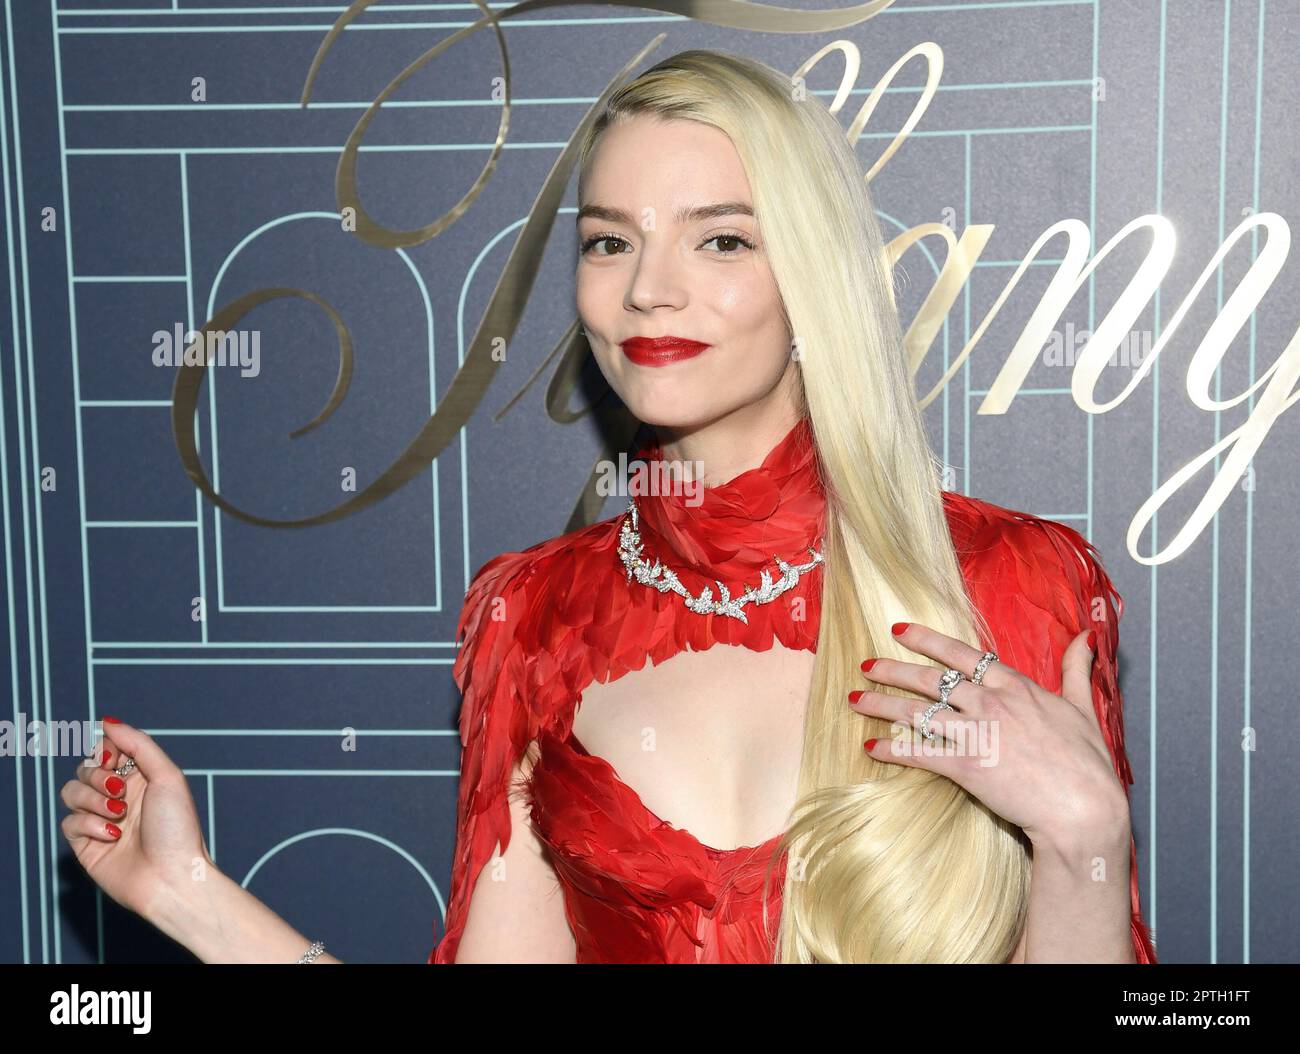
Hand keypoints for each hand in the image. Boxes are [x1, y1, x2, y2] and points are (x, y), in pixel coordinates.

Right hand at [60, 717, 212, 924]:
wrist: (171, 877)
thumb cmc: (177, 827)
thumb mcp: (167, 776)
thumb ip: (138, 745)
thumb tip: (108, 721)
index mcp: (141, 777)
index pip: (107, 749)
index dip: (104, 749)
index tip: (112, 757)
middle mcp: (119, 796)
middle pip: (84, 768)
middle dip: (97, 776)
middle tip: (120, 792)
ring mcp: (101, 819)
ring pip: (70, 792)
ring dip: (92, 800)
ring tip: (118, 815)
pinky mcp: (86, 844)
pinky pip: (69, 822)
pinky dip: (89, 825)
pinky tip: (112, 837)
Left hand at [849, 622, 1129, 847]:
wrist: (1083, 807)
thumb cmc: (1087, 762)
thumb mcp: (1083, 708)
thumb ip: (1076, 670)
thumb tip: (1085, 636)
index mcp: (1015, 686)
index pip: (961, 655)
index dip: (926, 639)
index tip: (899, 630)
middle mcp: (990, 703)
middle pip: (930, 679)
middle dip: (892, 669)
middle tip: (865, 664)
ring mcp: (975, 733)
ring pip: (917, 712)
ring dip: (881, 704)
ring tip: (854, 699)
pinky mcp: (965, 767)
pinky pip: (919, 753)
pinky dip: (892, 749)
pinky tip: (871, 747)